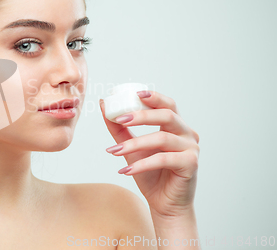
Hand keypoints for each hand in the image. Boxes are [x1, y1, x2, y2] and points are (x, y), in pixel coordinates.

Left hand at [99, 90, 199, 217]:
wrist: (164, 203)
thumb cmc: (151, 174)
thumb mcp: (131, 148)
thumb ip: (119, 128)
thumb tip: (104, 105)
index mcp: (176, 126)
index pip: (168, 104)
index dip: (154, 97)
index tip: (135, 93)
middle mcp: (187, 134)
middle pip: (167, 116)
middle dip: (141, 115)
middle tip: (119, 119)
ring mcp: (192, 148)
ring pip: (162, 138)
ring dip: (135, 143)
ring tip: (115, 151)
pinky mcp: (191, 164)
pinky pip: (164, 159)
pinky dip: (142, 164)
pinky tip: (126, 170)